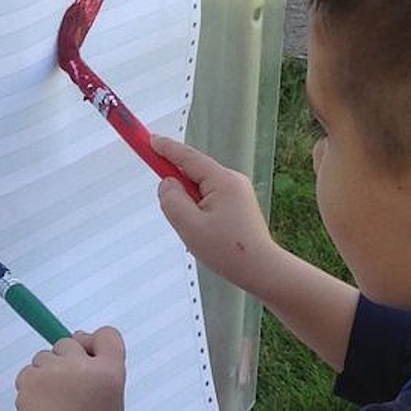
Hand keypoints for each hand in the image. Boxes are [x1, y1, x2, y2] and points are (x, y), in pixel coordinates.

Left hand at [15, 328, 125, 410]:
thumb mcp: (112, 398)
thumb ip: (101, 368)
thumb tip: (78, 340)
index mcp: (110, 370)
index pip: (107, 335)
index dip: (95, 344)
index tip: (89, 359)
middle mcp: (82, 365)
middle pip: (69, 343)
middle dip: (67, 361)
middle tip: (70, 392)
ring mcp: (53, 372)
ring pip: (45, 357)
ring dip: (48, 373)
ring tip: (56, 403)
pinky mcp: (29, 381)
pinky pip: (28, 372)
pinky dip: (32, 386)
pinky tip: (42, 407)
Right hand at [153, 135, 283, 294]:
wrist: (262, 270)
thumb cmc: (229, 251)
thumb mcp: (190, 226)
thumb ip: (172, 200)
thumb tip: (167, 183)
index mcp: (222, 180)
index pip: (187, 157)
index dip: (164, 148)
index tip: (148, 139)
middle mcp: (232, 180)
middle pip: (193, 174)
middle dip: (179, 191)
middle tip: (177, 217)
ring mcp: (238, 192)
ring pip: (200, 190)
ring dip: (190, 207)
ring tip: (199, 236)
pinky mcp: (239, 205)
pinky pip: (210, 200)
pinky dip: (200, 212)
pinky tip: (206, 235)